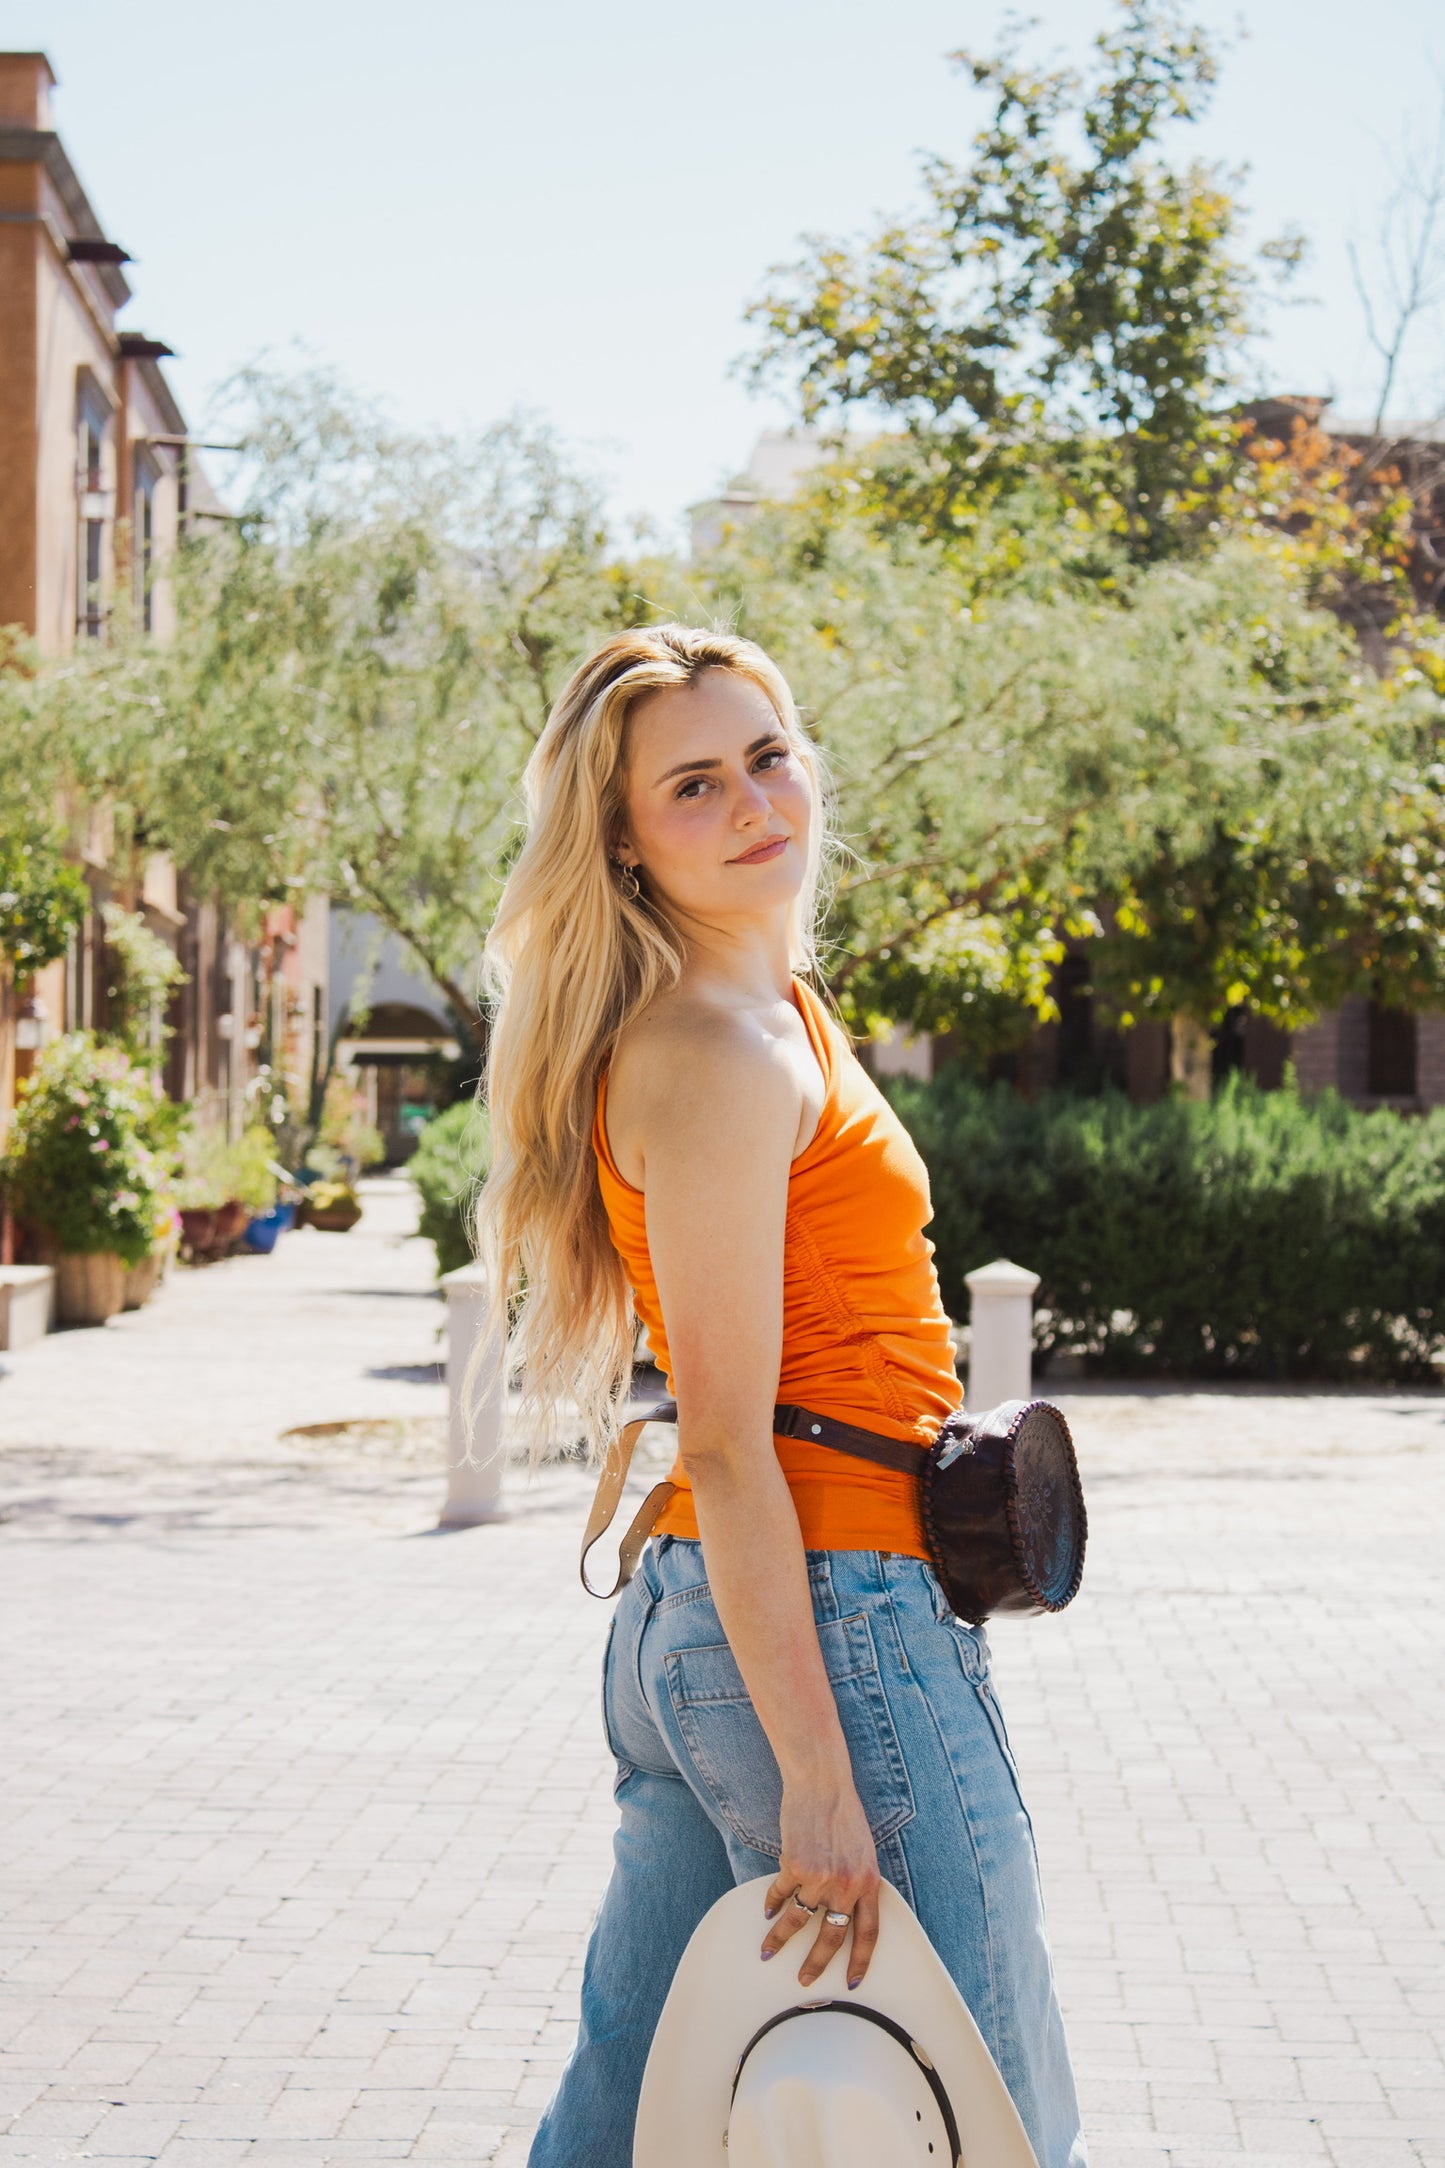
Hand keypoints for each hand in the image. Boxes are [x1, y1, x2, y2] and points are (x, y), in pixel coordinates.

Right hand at [761, 1774, 880, 1989]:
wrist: (822, 1783)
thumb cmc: (843, 1813)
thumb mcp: (863, 1850)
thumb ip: (857, 1880)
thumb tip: (844, 1910)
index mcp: (868, 1882)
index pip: (868, 1933)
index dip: (861, 1961)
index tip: (853, 1981)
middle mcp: (846, 1885)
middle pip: (832, 1938)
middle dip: (816, 1964)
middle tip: (804, 1980)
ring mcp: (820, 1877)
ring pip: (798, 1921)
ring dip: (780, 1940)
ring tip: (769, 1952)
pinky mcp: (795, 1866)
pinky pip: (781, 1895)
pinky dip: (772, 1904)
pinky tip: (767, 1912)